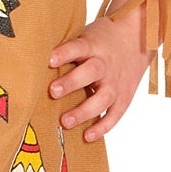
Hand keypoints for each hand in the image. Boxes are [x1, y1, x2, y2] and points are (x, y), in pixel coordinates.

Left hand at [47, 0, 154, 140]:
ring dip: (84, 111)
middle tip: (53, 92)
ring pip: (103, 97)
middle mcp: (105, 64)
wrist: (139, 39)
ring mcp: (116, 82)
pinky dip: (102, 127)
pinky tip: (87, 136)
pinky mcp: (124, 97)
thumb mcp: (86, 35)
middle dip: (72, 82)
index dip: (64, 53)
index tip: (49, 60)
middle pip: (90, 72)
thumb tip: (31, 57)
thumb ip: (67, 48)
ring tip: (65, 121)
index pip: (78, 47)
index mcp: (93, 45)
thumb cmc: (102, 39)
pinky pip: (115, 114)